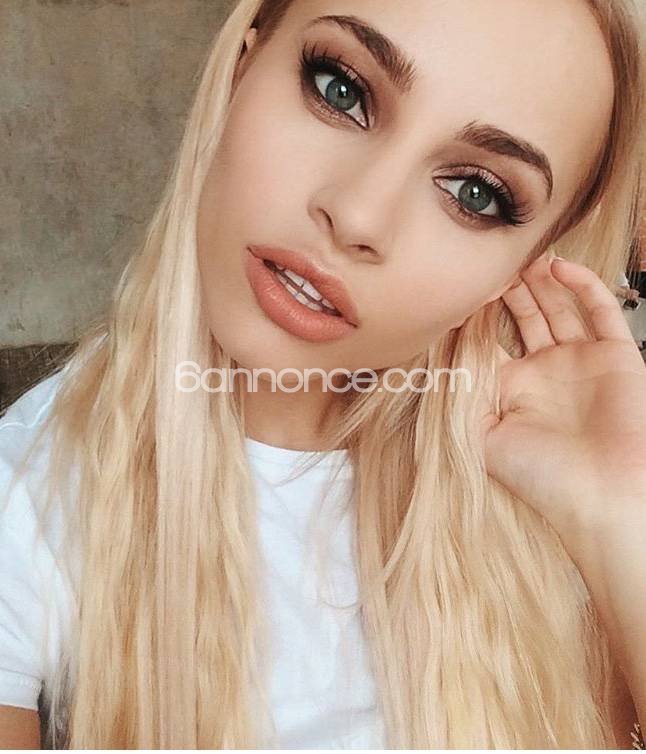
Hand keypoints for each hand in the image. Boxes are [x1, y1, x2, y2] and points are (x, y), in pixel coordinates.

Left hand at [481, 253, 645, 556]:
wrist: (601, 494)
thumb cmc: (541, 474)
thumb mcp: (481, 436)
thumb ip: (461, 394)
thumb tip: (445, 350)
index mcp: (512, 388)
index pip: (490, 339)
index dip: (475, 313)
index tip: (458, 287)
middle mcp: (545, 371)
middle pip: (524, 317)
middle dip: (508, 289)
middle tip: (491, 261)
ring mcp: (580, 361)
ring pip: (558, 308)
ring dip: (540, 281)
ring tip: (521, 256)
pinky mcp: (615, 355)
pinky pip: (601, 311)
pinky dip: (583, 286)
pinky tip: (558, 267)